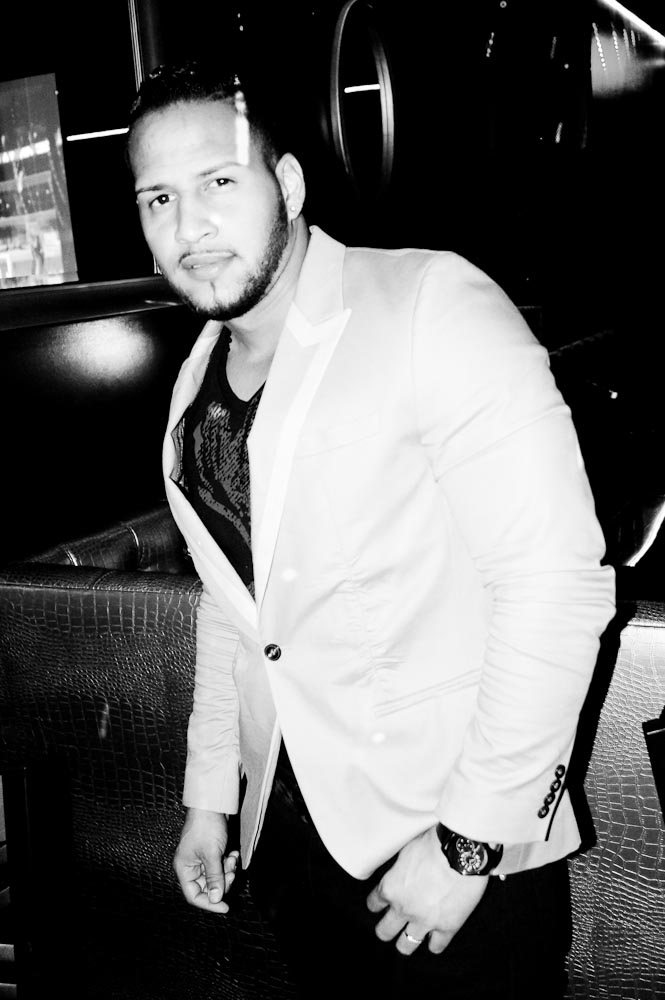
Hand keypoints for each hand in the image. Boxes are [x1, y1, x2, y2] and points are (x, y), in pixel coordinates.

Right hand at [173, 807, 238, 913]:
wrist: (212, 804)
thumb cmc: (207, 827)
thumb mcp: (212, 854)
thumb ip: (214, 878)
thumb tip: (215, 900)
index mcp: (184, 868)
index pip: (194, 895)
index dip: (209, 903)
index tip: (226, 907)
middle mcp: (190, 866)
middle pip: (207, 887)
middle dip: (222, 882)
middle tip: (231, 872)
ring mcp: (200, 859)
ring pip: (215, 877)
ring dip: (226, 871)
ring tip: (231, 858)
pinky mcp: (210, 853)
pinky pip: (219, 866)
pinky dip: (227, 863)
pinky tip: (232, 853)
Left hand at [366, 826, 487, 954]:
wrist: (460, 852)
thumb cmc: (433, 844)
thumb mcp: (405, 851)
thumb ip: (398, 869)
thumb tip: (399, 873)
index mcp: (390, 888)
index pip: (374, 904)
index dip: (376, 904)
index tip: (380, 904)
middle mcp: (403, 908)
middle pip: (384, 931)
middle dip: (386, 929)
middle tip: (391, 926)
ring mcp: (424, 921)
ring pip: (406, 945)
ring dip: (406, 942)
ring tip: (410, 938)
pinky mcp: (447, 927)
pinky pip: (436, 947)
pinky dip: (435, 943)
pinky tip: (436, 937)